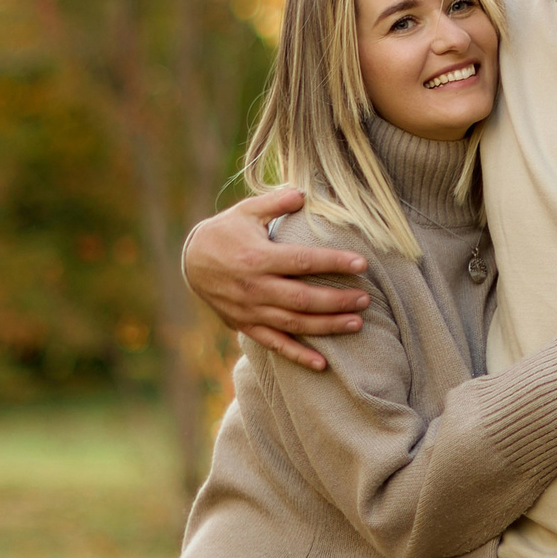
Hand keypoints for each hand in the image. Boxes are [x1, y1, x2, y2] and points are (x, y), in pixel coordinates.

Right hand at [182, 187, 372, 371]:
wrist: (190, 261)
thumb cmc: (225, 232)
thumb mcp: (246, 211)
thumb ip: (275, 202)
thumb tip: (303, 193)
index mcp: (258, 257)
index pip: (303, 262)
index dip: (334, 262)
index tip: (362, 263)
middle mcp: (255, 288)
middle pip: (303, 298)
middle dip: (337, 301)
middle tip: (366, 299)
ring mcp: (250, 310)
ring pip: (294, 324)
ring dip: (327, 327)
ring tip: (357, 324)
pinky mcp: (246, 325)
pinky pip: (274, 344)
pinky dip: (298, 355)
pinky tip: (322, 364)